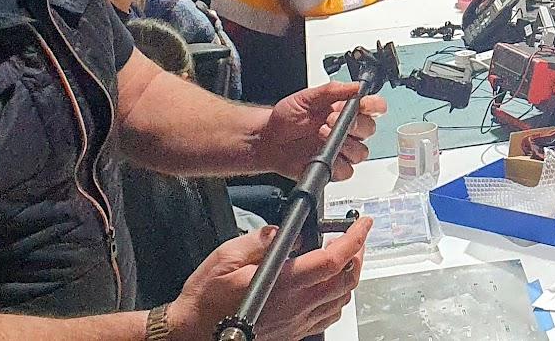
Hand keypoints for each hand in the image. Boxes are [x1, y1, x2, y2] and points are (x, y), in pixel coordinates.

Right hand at [166, 217, 370, 340]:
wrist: (193, 333)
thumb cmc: (205, 299)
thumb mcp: (225, 257)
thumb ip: (260, 240)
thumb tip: (284, 232)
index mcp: (282, 284)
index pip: (333, 260)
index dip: (353, 239)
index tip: (362, 224)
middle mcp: (295, 306)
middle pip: (345, 281)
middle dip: (357, 254)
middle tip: (355, 237)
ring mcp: (296, 322)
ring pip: (341, 299)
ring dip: (349, 276)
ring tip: (344, 257)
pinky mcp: (293, 332)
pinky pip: (327, 316)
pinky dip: (337, 298)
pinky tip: (329, 286)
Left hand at [258, 82, 386, 179]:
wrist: (269, 140)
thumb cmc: (286, 118)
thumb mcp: (306, 98)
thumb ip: (332, 90)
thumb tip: (356, 86)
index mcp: (345, 110)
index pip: (373, 107)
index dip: (375, 106)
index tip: (366, 105)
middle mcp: (347, 130)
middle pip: (369, 129)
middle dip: (354, 124)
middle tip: (331, 119)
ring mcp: (341, 150)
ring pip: (361, 152)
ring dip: (344, 145)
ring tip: (321, 135)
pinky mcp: (334, 168)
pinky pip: (347, 171)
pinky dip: (337, 164)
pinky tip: (322, 155)